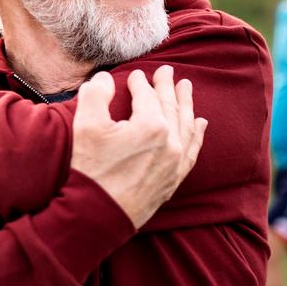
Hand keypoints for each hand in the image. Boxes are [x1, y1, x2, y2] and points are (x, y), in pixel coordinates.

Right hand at [72, 66, 206, 227]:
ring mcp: (175, 162)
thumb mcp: (86, 125)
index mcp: (151, 125)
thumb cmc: (91, 169)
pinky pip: (192, 151)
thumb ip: (96, 94)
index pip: (147, 96)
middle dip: (167, 87)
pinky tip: (199, 124)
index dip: (141, 82)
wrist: (98, 214)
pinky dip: (196, 134)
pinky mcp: (174, 179)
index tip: (136, 75)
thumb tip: (105, 78)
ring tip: (186, 88)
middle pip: (170, 106)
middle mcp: (170, 142)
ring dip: (186, 104)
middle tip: (168, 71)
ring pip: (185, 125)